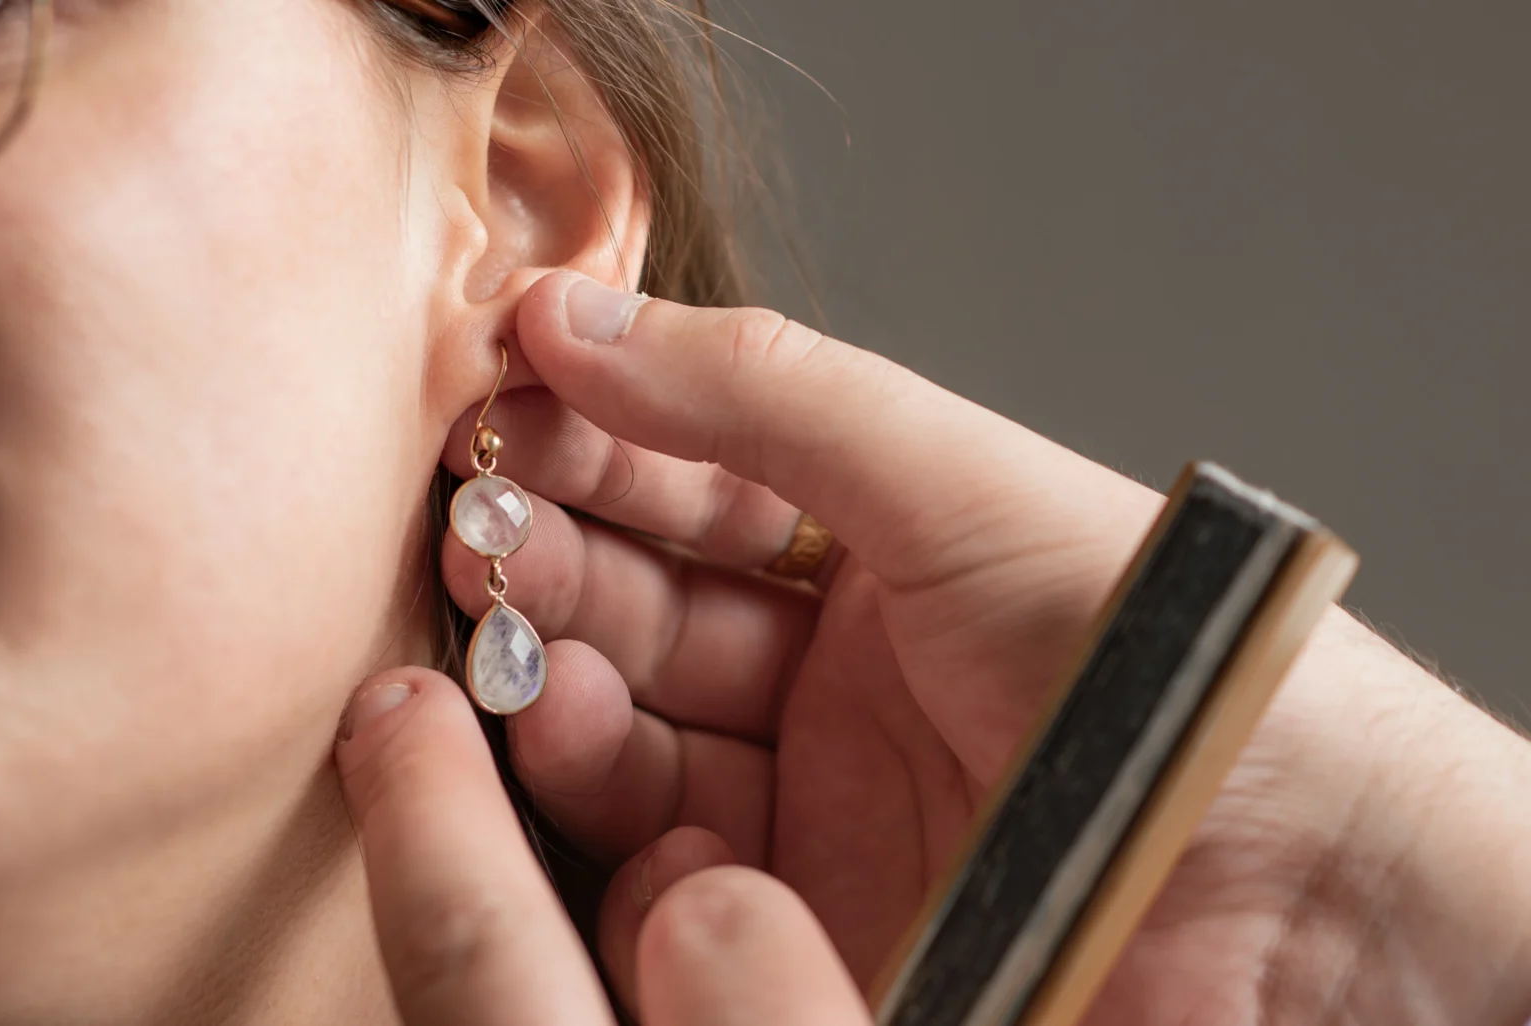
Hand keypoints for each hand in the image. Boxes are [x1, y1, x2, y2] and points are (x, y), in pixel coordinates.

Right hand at [412, 272, 1530, 1023]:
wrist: (1282, 882)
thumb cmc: (1152, 661)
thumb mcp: (953, 483)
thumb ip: (765, 396)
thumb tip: (584, 318)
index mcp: (886, 556)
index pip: (705, 484)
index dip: (606, 437)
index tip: (509, 396)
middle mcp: (844, 677)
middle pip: (654, 603)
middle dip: (558, 551)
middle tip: (482, 514)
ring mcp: (817, 800)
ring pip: (637, 727)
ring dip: (560, 669)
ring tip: (516, 629)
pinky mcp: (800, 923)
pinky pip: (659, 861)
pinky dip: (604, 802)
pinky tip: (578, 737)